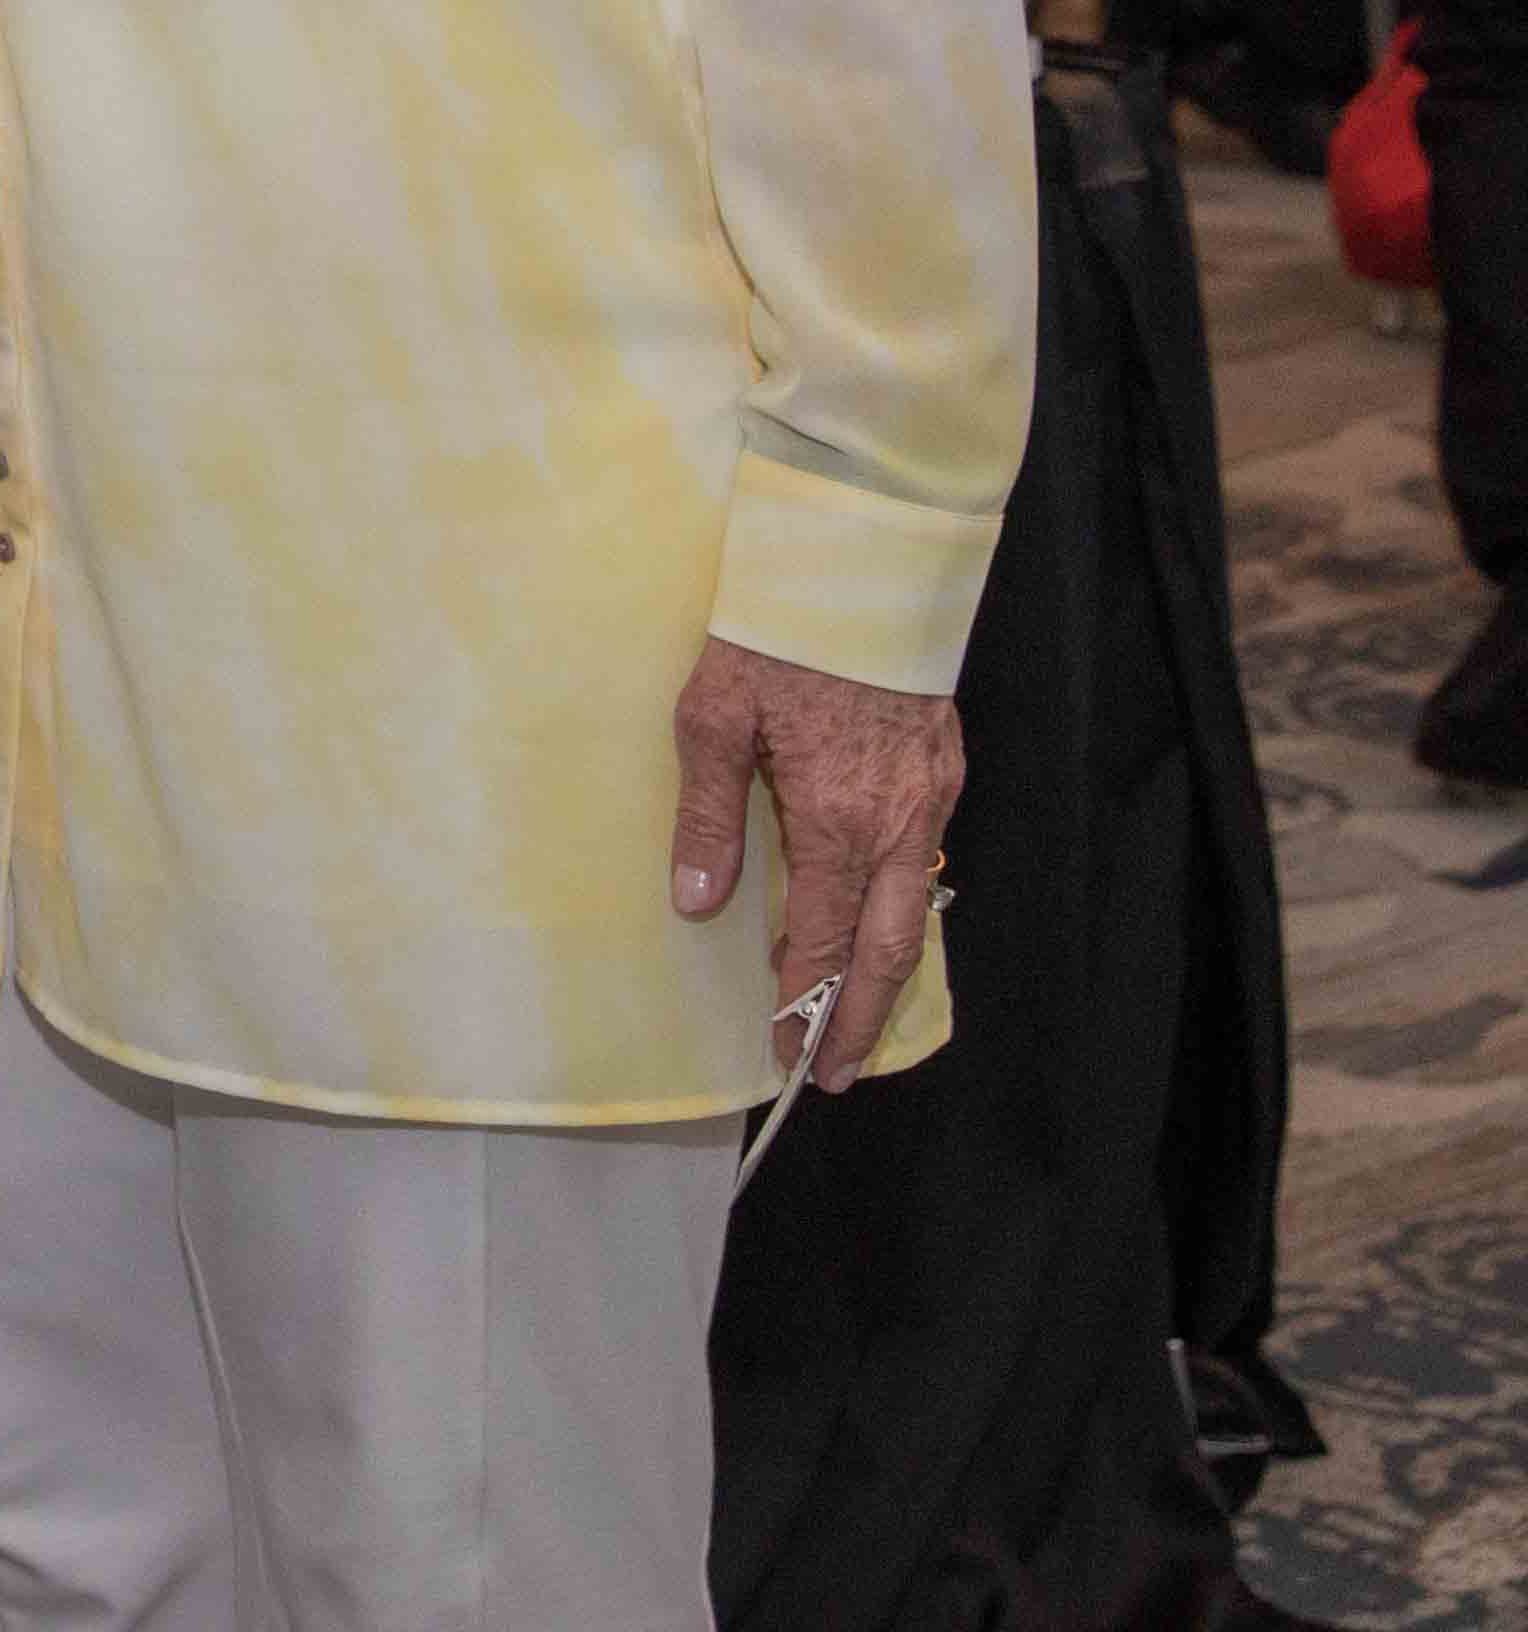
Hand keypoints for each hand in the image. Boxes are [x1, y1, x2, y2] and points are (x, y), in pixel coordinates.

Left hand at [670, 634, 960, 1091]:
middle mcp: (896, 824)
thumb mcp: (712, 719)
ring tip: (858, 1020)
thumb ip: (708, 818)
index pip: (822, 939)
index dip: (804, 1001)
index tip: (787, 1052)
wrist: (863, 567)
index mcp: (836, 819)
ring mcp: (931, 798)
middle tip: (833, 1073)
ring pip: (914, 910)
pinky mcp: (944, 770)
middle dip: (861, 1019)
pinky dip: (904, 911)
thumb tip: (697, 904)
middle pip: (887, 950)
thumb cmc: (775, 637)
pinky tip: (878, 924)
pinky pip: (925, 862)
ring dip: (888, 974)